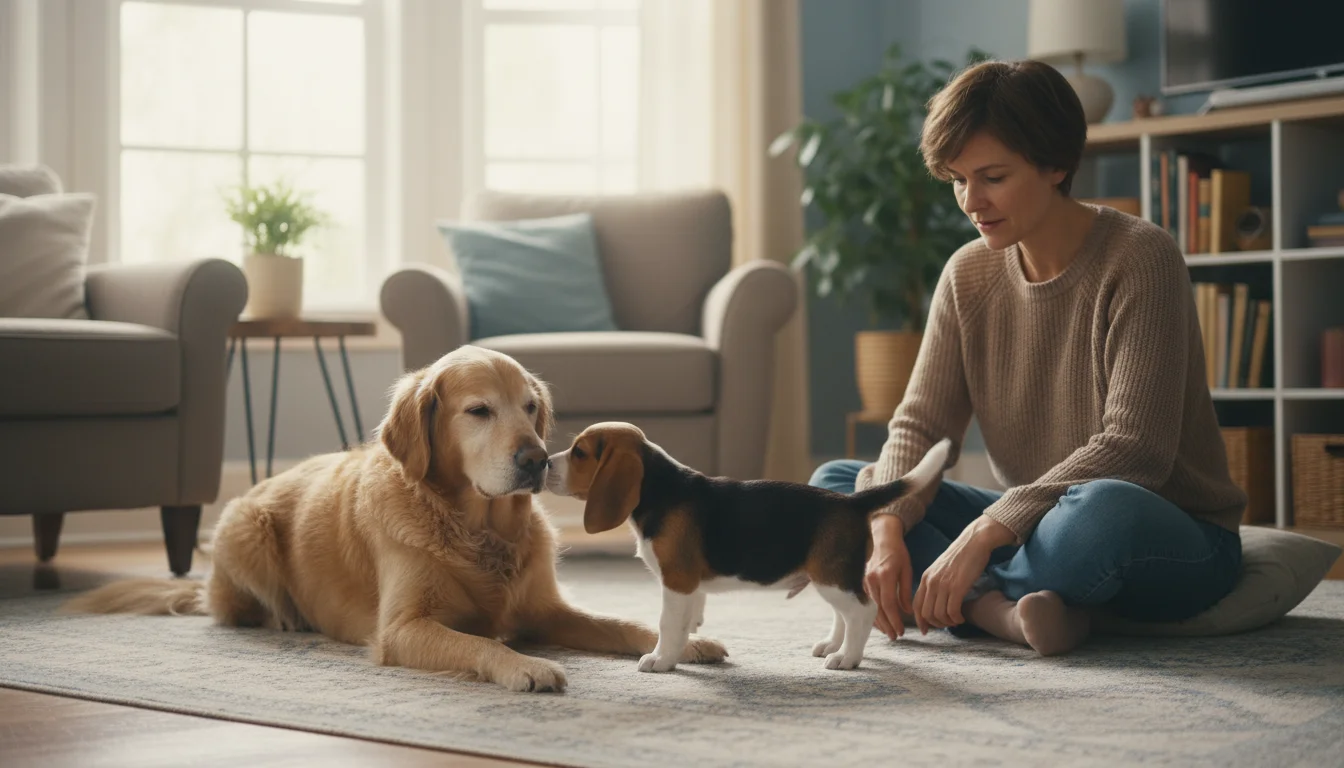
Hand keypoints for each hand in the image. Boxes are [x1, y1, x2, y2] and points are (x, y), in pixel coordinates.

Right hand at [864, 516, 912, 639]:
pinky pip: (866, 602)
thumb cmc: (897, 553)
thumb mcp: (906, 571)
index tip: (901, 631)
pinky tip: (879, 621)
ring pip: (870, 607)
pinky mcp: (861, 582)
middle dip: (887, 625)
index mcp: (885, 576)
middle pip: (877, 609)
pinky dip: (872, 613)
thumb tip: (906, 611)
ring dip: (879, 622)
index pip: (889, 604)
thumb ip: (906, 592)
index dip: (895, 620)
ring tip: (889, 632)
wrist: (882, 538)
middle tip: (895, 637)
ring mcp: (864, 581)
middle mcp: (872, 580)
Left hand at [911, 517, 1011, 633]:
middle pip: (926, 613)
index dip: (920, 621)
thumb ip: (935, 583)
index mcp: (925, 578)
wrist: (974, 541)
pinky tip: (962, 617)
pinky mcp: (957, 587)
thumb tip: (936, 603)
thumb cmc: (961, 556)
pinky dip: (956, 619)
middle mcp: (931, 582)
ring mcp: (943, 585)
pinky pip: (952, 611)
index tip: (927, 630)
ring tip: (956, 620)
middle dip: (936, 624)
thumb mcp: (941, 569)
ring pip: (938, 615)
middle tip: (947, 625)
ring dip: (947, 623)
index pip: (916, 605)